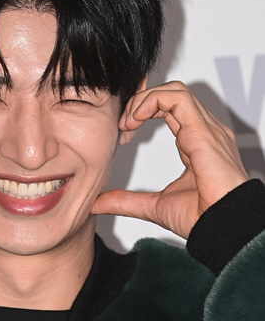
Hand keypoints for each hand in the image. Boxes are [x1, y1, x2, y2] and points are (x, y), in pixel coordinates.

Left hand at [92, 81, 249, 238]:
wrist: (222, 229)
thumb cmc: (201, 219)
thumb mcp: (153, 206)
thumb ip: (126, 200)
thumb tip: (97, 203)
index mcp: (195, 143)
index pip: (170, 109)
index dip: (142, 110)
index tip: (123, 131)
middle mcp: (204, 131)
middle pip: (172, 94)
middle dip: (141, 100)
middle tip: (122, 123)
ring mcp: (207, 129)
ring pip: (175, 91)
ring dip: (144, 99)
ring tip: (128, 120)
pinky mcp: (204, 131)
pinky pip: (178, 99)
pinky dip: (153, 100)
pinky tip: (137, 119)